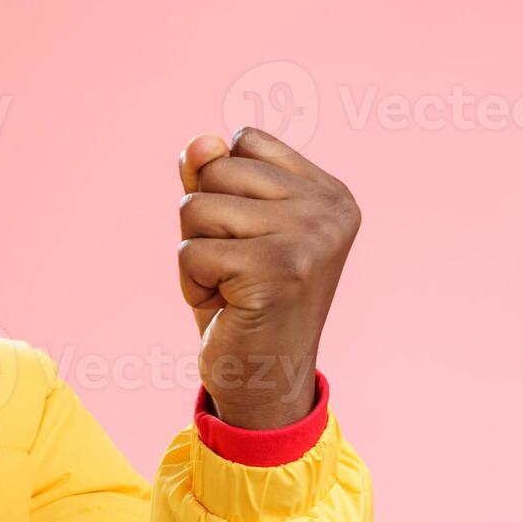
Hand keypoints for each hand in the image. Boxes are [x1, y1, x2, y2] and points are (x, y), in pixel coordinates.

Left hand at [176, 128, 359, 429]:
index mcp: (329, 192)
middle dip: (204, 222)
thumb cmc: (243, 301)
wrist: (266, 380)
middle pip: (217, 170)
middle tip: (235, 269)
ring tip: (230, 286)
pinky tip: (227, 306)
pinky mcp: (279, 270)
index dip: (223, 190)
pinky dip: (192, 283)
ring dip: (195, 253)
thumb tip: (200, 142)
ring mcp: (310, 237)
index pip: (244, 141)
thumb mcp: (225, 228)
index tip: (249, 238)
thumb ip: (213, 177)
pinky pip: (192, 250)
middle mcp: (330, 209)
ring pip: (198, 207)